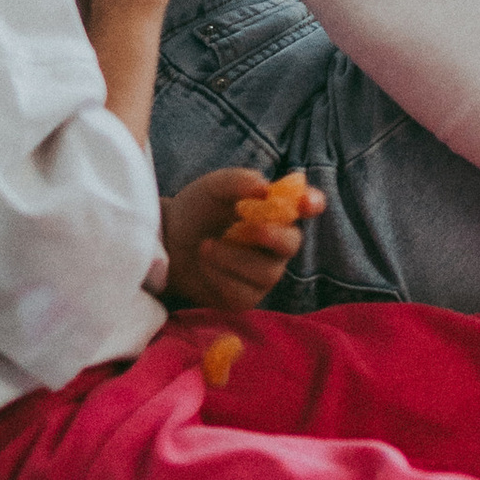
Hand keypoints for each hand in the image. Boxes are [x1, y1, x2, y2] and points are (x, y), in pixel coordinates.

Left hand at [161, 166, 324, 311]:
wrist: (166, 241)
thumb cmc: (196, 210)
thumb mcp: (213, 188)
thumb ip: (239, 182)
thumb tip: (265, 188)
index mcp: (275, 211)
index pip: (306, 206)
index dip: (312, 203)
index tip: (305, 204)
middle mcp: (275, 244)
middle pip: (292, 244)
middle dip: (272, 237)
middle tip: (249, 229)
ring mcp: (263, 273)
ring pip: (267, 273)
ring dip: (233, 258)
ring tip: (205, 246)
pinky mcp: (245, 297)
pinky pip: (244, 293)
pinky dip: (221, 278)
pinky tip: (205, 265)